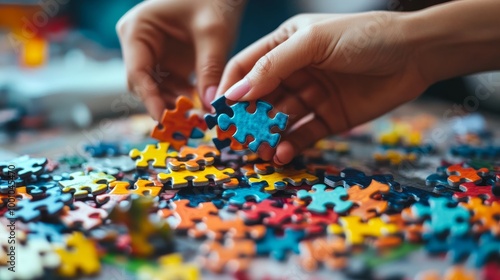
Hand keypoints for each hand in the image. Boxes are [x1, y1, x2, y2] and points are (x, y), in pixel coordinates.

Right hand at [117, 0, 244, 118]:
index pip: (137, 73)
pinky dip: (186, 97)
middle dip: (165, 104)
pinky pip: (172, 86)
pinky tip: (202, 105)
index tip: (165, 120)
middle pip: (144, 85)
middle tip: (187, 123)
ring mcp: (153, 53)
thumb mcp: (214, 33)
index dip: (149, 99)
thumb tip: (211, 107)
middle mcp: (139, 43)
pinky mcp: (169, 61)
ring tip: (199, 116)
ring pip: (158, 89)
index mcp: (137, 30)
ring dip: (177, 104)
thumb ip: (210, 69)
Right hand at [217, 13, 427, 163]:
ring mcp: (311, 96)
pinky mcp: (328, 117)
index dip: (230, 90)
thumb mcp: (312, 42)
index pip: (246, 68)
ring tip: (261, 152)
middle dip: (247, 120)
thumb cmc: (363, 36)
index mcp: (284, 45)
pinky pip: (303, 134)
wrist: (414, 54)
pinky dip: (291, 145)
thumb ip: (272, 66)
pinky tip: (283, 154)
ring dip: (267, 137)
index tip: (218, 115)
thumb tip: (235, 92)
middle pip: (259, 99)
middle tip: (236, 142)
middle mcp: (294, 71)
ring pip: (279, 120)